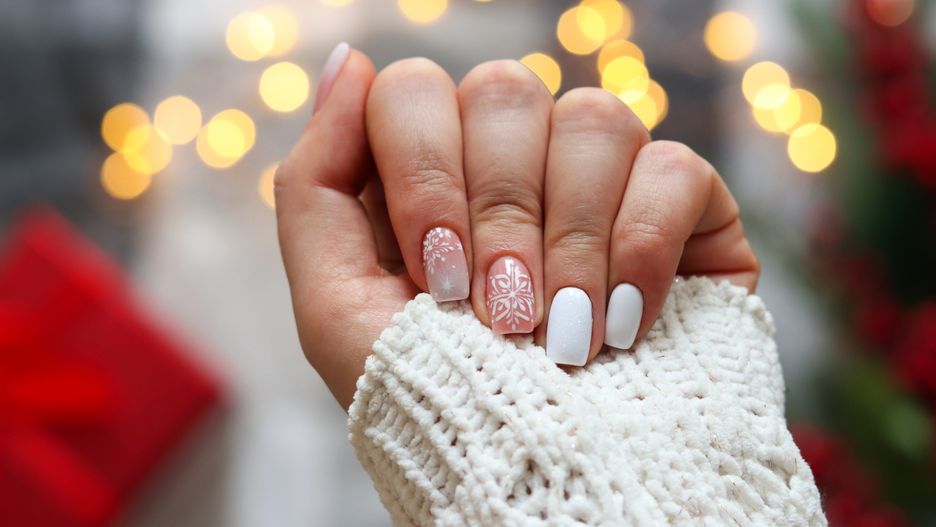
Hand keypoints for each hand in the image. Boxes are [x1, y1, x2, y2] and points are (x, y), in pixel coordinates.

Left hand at [276, 45, 758, 408]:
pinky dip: (642, 249)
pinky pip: (674, 165)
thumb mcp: (337, 308)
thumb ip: (317, 183)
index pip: (415, 89)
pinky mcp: (685, 211)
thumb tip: (348, 61)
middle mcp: (516, 164)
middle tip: (501, 314)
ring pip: (593, 115)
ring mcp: (602, 182)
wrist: (548, 487)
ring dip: (569, 241)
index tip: (439, 279)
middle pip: (504, 88)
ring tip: (564, 338)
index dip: (424, 171)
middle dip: (499, 214)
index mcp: (432, 176)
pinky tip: (625, 324)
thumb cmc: (438, 406)